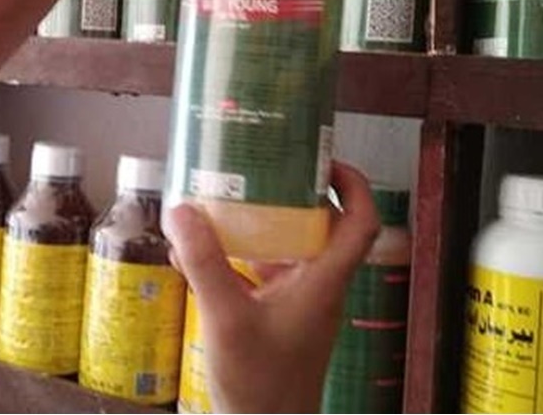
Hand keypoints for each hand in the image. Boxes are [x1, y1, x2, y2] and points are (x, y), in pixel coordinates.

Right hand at [164, 161, 380, 412]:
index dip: (352, 184)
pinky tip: (196, 254)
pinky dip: (236, 258)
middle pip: (319, 227)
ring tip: (223, 201)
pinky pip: (261, 275)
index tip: (322, 159)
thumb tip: (181, 210)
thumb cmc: (260, 385)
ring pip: (286, 250)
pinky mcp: (276, 319)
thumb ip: (204, 262)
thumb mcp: (225, 317)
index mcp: (324, 281)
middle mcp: (317, 287)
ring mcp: (297, 304)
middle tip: (259, 170)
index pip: (361, 222)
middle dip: (290, 194)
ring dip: (259, 226)